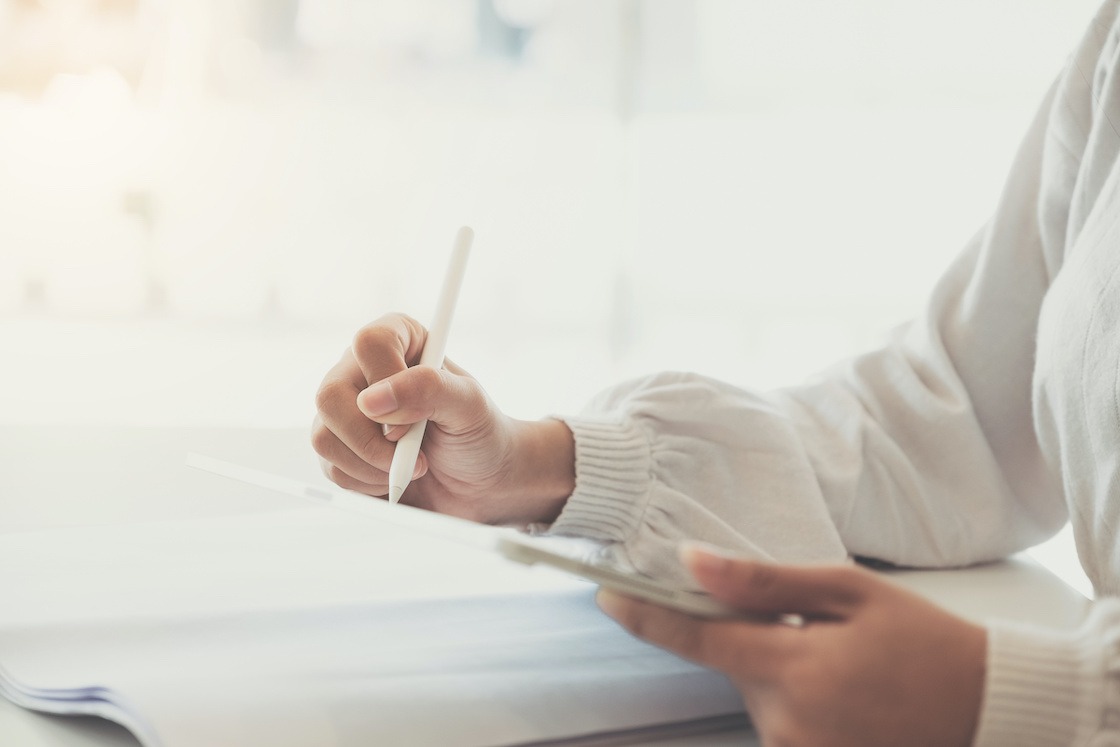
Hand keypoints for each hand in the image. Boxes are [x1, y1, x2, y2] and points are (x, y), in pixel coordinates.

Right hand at [311, 313, 573, 524]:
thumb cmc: (479, 434)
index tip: (410, 421)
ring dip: (372, 466)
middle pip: (330, 394)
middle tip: (412, 457)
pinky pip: (331, 468)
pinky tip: (394, 476)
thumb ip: (430, 389)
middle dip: (371, 440)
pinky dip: (367, 483)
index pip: (370, 343)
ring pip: (324, 436)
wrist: (479, 481)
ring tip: (412, 467)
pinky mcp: (339, 447)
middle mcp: (364, 371)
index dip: (386, 384)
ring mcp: (346, 409)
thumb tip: (374, 398)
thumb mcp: (470, 405)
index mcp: (400, 341)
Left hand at [598, 546, 986, 746]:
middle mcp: (788, 722)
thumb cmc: (923, 639)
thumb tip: (691, 561)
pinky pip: (779, 721)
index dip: (644, 616)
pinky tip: (842, 688)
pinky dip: (795, 696)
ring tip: (842, 661)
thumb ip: (764, 582)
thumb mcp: (849, 591)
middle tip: (812, 623)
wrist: (988, 709)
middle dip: (752, 636)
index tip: (605, 595)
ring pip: (756, 693)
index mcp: (796, 669)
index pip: (696, 638)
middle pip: (730, 664)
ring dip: (778, 668)